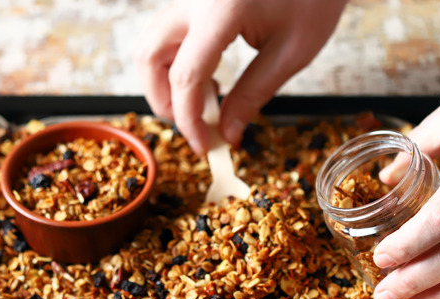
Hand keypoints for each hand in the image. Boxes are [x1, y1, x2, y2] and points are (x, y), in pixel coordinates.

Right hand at [134, 0, 345, 153]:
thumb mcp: (291, 52)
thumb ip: (253, 95)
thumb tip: (227, 133)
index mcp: (220, 9)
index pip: (185, 76)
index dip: (188, 119)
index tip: (202, 145)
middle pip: (149, 56)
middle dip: (163, 99)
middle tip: (193, 124)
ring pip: (151, 43)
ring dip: (164, 80)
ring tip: (204, 100)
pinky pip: (167, 32)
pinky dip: (175, 61)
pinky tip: (207, 75)